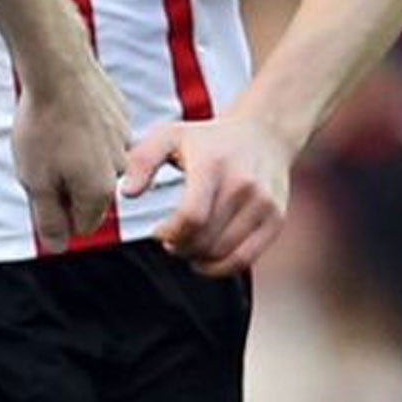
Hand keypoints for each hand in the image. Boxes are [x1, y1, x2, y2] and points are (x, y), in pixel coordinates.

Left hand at [12, 74, 129, 245]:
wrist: (58, 68)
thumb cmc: (42, 127)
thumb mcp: (34, 182)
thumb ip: (48, 221)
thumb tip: (58, 247)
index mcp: (99, 192)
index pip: (81, 226)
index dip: (56, 213)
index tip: (39, 186)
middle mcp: (120, 171)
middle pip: (92, 196)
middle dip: (68, 186)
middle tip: (42, 158)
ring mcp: (124, 141)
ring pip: (97, 164)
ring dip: (76, 157)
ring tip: (52, 133)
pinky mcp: (121, 115)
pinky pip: (101, 135)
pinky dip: (85, 131)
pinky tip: (66, 114)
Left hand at [121, 115, 292, 276]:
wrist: (264, 133)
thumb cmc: (207, 139)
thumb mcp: (169, 135)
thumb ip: (141, 160)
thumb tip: (126, 192)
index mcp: (213, 165)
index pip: (192, 217)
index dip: (170, 233)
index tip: (158, 232)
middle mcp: (242, 185)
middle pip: (206, 239)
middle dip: (180, 247)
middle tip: (170, 241)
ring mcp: (263, 204)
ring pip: (223, 253)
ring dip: (198, 258)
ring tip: (187, 245)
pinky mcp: (275, 219)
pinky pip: (245, 260)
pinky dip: (220, 268)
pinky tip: (206, 258)